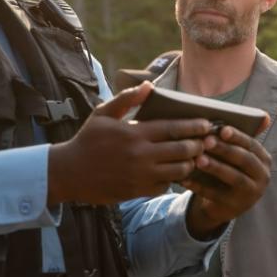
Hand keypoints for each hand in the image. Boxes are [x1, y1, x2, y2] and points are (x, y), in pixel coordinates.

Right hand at [48, 82, 211, 204]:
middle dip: (199, 145)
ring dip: (189, 163)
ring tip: (194, 157)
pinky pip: (165, 185)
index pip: (174, 128)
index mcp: (135, 133)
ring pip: (178, 170)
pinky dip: (172, 179)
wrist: (69, 172)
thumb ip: (127, 99)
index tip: (207, 124)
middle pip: (182, 150)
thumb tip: (149, 85)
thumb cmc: (87, 140)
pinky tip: (174, 172)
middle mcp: (141, 155)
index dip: (194, 126)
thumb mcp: (103, 114)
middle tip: (206, 141)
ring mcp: (141, 175)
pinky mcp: (138, 191)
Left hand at [183, 122, 271, 238]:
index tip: (222, 129)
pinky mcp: (235, 207)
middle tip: (206, 141)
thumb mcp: (235, 155)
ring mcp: (250, 194)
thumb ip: (235, 138)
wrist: (223, 204)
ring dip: (216, 167)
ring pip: (234, 178)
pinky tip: (185, 179)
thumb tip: (246, 117)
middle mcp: (262, 176)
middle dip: (225, 149)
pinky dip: (199, 186)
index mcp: (263, 159)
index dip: (237, 136)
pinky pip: (216, 194)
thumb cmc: (228, 169)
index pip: (252, 145)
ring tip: (198, 159)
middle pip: (244, 160)